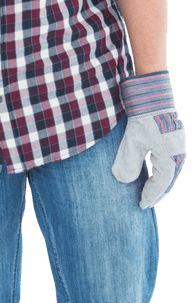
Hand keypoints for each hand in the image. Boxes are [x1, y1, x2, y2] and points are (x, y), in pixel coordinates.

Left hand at [111, 71, 185, 207]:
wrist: (152, 97)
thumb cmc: (143, 120)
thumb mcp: (131, 143)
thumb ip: (128, 164)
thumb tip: (124, 180)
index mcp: (170, 158)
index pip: (161, 184)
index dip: (151, 196)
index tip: (141, 205)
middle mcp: (178, 154)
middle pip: (169, 180)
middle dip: (158, 193)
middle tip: (147, 202)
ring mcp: (178, 145)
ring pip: (172, 171)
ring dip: (162, 183)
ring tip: (152, 191)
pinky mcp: (175, 139)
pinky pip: (172, 161)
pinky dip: (164, 171)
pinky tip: (155, 172)